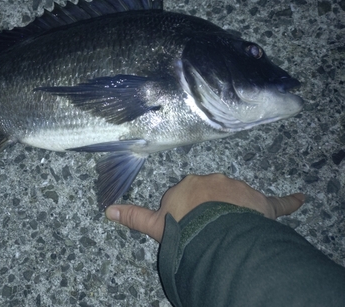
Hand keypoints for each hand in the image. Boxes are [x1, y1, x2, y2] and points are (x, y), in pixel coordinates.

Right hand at [105, 173, 304, 242]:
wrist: (209, 229)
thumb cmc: (182, 225)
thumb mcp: (156, 223)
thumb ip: (133, 215)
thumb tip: (107, 209)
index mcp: (190, 185)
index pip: (190, 193)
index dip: (190, 208)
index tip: (189, 220)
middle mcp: (213, 180)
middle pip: (214, 191)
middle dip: (212, 205)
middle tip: (209, 226)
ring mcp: (238, 189)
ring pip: (239, 197)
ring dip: (238, 208)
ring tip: (234, 228)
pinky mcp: (259, 202)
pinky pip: (276, 202)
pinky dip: (288, 202)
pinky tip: (301, 198)